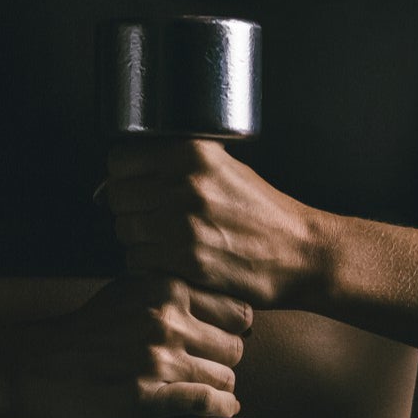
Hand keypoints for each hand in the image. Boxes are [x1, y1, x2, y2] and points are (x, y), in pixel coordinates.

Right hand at [6, 272, 252, 417]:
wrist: (38, 364)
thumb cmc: (88, 330)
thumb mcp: (131, 290)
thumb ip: (174, 291)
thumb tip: (223, 305)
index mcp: (166, 290)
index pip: (238, 311)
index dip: (233, 328)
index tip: (221, 339)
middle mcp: (166, 321)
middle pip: (236, 346)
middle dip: (226, 359)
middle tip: (208, 368)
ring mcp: (158, 361)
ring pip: (226, 377)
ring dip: (219, 386)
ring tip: (202, 388)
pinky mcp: (148, 398)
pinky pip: (208, 404)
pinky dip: (219, 408)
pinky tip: (217, 407)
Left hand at [102, 138, 327, 309]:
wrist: (301, 253)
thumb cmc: (264, 213)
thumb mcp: (225, 169)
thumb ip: (178, 165)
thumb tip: (127, 171)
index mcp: (193, 154)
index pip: (121, 160)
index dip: (122, 176)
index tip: (132, 186)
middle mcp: (185, 184)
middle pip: (117, 196)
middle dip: (128, 208)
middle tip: (148, 218)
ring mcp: (184, 223)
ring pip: (124, 229)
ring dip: (136, 238)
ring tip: (162, 240)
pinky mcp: (186, 259)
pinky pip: (137, 259)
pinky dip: (146, 263)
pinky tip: (169, 260)